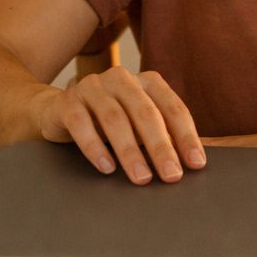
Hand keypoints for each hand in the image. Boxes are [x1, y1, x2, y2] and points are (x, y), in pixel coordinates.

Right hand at [37, 67, 205, 183]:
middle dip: (161, 147)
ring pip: (115, 119)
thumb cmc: (110, 123)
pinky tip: (107, 167)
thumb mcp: (138, 126)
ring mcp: (93, 86)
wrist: (59, 111)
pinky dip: (95, 147)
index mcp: (148, 81)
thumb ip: (163, 137)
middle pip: (146, 113)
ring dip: (130, 151)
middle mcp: (122, 78)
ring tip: (142, 178)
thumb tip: (193, 164)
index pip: (173, 108)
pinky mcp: (68, 101)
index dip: (186, 137)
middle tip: (171, 175)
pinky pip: (81, 124)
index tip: (196, 164)